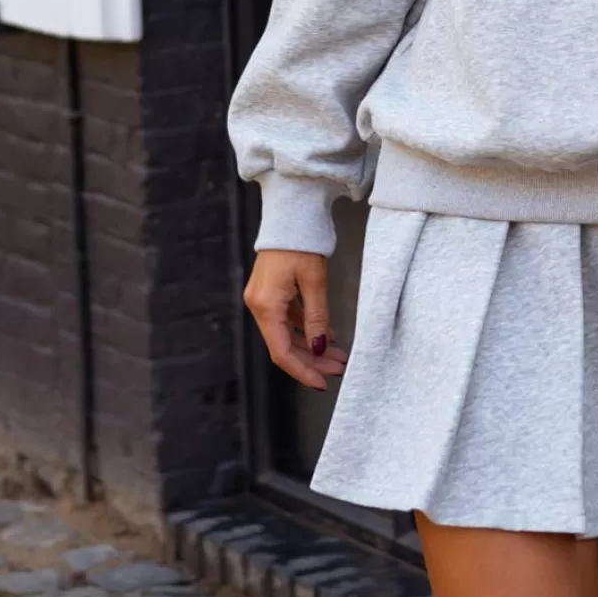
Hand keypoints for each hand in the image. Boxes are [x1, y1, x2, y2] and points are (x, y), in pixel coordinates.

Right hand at [243, 249, 346, 389]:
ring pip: (285, 334)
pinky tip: (326, 335)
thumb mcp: (314, 282)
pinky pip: (286, 320)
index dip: (302, 371)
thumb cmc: (301, 243)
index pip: (281, 351)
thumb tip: (320, 348)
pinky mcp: (270, 293)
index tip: (322, 383)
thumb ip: (317, 318)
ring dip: (311, 347)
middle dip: (312, 361)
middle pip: (283, 345)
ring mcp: (262, 299)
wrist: (290, 213)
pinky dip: (305, 330)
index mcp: (265, 305)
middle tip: (339, 369)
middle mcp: (258, 305)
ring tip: (338, 356)